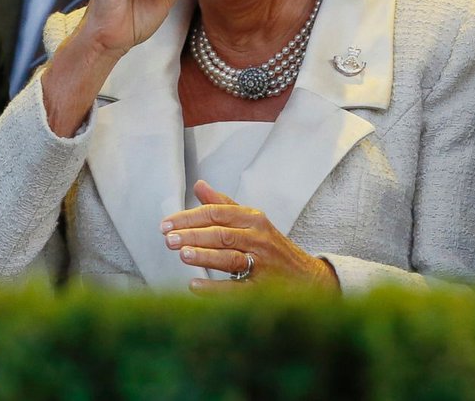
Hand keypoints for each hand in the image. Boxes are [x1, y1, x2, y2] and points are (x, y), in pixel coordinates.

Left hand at [159, 180, 339, 293]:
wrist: (309, 278)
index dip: (188, 218)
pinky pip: (237, 288)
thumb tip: (199, 185)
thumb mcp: (251, 221)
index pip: (216, 213)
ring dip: (204, 255)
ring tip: (182, 254)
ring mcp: (263, 263)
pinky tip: (194, 286)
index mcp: (253, 218)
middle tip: (168, 239)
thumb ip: (223, 204)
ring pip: (229, 257)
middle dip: (192, 235)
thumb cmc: (271, 247)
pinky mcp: (264, 289)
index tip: (165, 224)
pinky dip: (214, 288)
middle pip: (221, 233)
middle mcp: (259, 238)